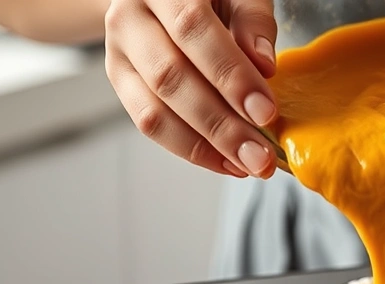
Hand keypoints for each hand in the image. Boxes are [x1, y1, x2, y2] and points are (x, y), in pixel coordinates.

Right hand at [104, 0, 278, 178]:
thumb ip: (252, 20)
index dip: (230, 75)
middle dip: (221, 125)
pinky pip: (150, 124)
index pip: (193, 30)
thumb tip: (264, 65)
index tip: (265, 112)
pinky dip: (191, 149)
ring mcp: (118, 52)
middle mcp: (129, 16)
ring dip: (206, 146)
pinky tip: (226, 162)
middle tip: (260, 155)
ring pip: (154, 110)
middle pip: (170, 78)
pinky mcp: (119, 82)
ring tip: (247, 165)